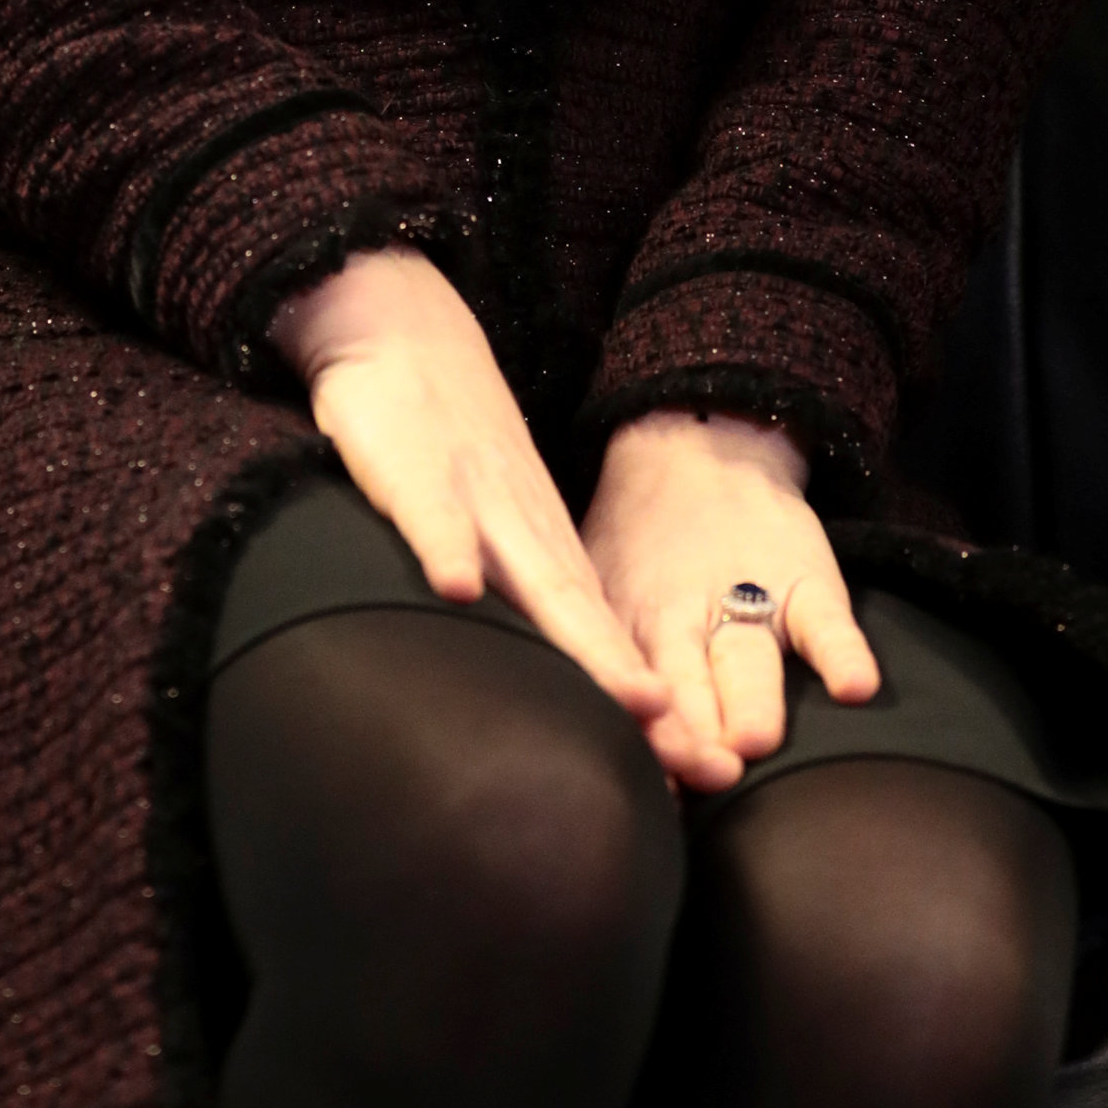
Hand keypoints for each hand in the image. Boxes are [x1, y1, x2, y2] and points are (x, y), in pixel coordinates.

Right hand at [269, 249, 670, 736]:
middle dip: (649, 698)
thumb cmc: (443, 444)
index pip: (605, 639)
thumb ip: (514, 596)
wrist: (401, 332)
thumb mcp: (491, 526)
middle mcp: (526, 532)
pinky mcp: (415, 472)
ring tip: (637, 699)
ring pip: (539, 579)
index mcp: (541, 549)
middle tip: (706, 766)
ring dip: (588, 642)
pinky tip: (459, 588)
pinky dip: (449, 548)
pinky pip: (434, 514)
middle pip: (594, 625)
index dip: (652, 708)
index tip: (702, 774)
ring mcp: (478, 500)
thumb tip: (543, 686)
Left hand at [582, 410, 879, 792]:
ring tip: (756, 738)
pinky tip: (853, 687)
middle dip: (691, 734)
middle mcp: (682, 616)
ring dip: (751, 700)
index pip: (625, 691)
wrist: (694, 446)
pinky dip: (841, 652)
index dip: (632, 737)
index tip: (639, 788)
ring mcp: (746, 596)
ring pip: (747, 659)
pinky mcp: (805, 578)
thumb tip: (561, 745)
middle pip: (684, 684)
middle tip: (701, 775)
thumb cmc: (635, 542)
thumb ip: (586, 656)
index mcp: (625, 624)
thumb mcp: (591, 585)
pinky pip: (826, 620)